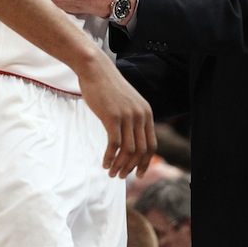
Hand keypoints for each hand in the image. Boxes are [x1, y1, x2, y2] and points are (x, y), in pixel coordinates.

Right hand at [79, 49, 156, 177]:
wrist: (96, 70)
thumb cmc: (108, 88)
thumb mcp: (128, 103)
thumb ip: (132, 118)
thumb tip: (131, 140)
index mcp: (146, 113)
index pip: (151, 145)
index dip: (145, 163)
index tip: (137, 174)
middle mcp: (140, 115)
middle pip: (141, 151)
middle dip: (131, 168)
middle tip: (120, 176)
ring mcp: (127, 116)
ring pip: (128, 150)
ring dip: (120, 166)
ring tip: (111, 173)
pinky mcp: (112, 116)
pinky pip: (114, 144)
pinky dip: (110, 158)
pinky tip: (104, 163)